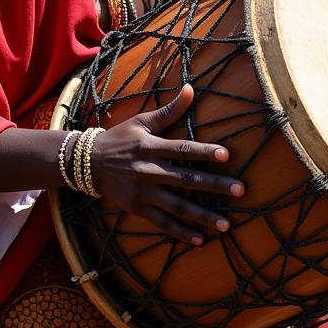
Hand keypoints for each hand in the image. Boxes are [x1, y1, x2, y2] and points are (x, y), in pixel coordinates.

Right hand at [88, 84, 242, 245]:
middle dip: (214, 185)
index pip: (182, 149)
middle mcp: (148, 170)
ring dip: (202, 216)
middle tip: (240, 190)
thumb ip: (169, 111)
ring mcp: (143, 192)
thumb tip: (191, 88)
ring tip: (225, 224)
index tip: (226, 155)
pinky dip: (180, 232)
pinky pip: (162, 223)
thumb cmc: (120, 139)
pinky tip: (200, 239)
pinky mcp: (137, 208)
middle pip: (186, 179)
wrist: (87, 163)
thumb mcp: (142, 122)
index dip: (204, 152)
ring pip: (177, 206)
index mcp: (151, 147)